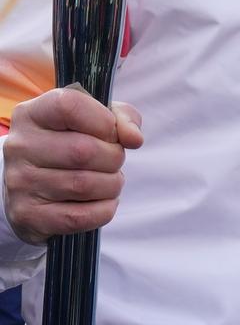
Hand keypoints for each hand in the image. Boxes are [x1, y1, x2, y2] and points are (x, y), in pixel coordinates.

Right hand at [2, 88, 142, 244]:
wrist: (31, 181)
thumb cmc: (71, 140)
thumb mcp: (95, 118)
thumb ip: (121, 118)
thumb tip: (134, 138)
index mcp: (34, 114)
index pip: (70, 107)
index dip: (103, 121)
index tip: (112, 132)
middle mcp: (20, 146)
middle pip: (83, 151)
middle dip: (114, 157)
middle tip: (116, 161)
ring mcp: (19, 183)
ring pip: (84, 185)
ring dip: (112, 184)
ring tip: (111, 180)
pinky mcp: (27, 215)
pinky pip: (78, 217)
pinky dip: (104, 210)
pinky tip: (105, 201)